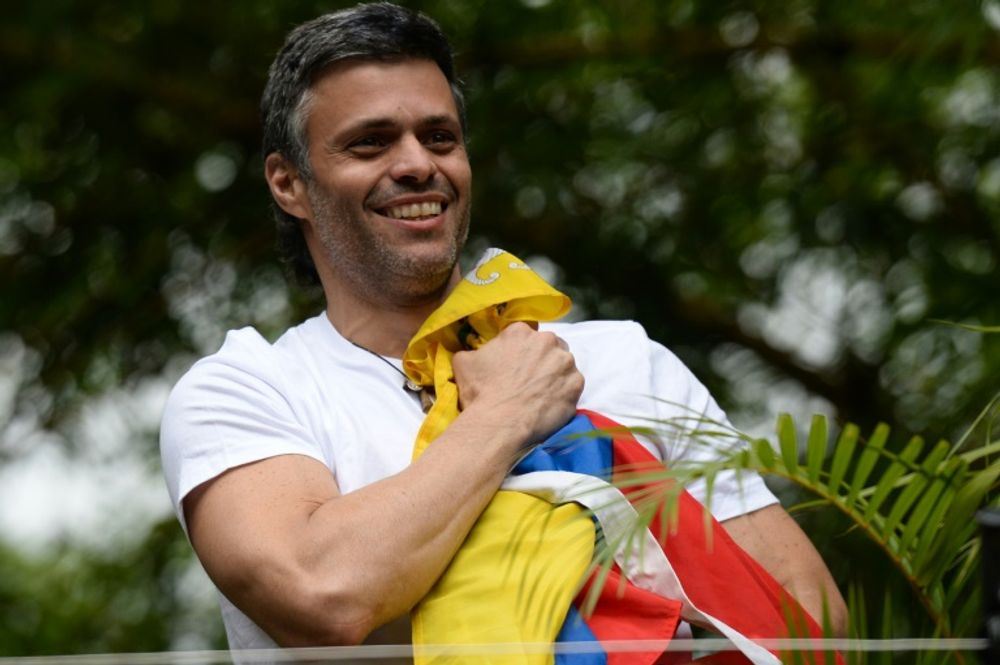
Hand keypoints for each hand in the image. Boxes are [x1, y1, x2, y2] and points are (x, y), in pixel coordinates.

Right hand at [451, 322, 583, 446]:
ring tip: (540, 394)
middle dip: (540, 360)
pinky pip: (572, 385)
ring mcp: (565, 362)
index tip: (515, 367)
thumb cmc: (480, 392)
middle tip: (529, 381)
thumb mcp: (464, 363)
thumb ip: (474, 351)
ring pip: (563, 365)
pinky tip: (549, 404)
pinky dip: (563, 393)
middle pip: (548, 346)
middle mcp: (547, 340)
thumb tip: (474, 353)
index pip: (524, 336)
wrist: (500, 423)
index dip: (519, 352)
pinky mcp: (576, 383)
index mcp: (520, 331)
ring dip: (554, 375)